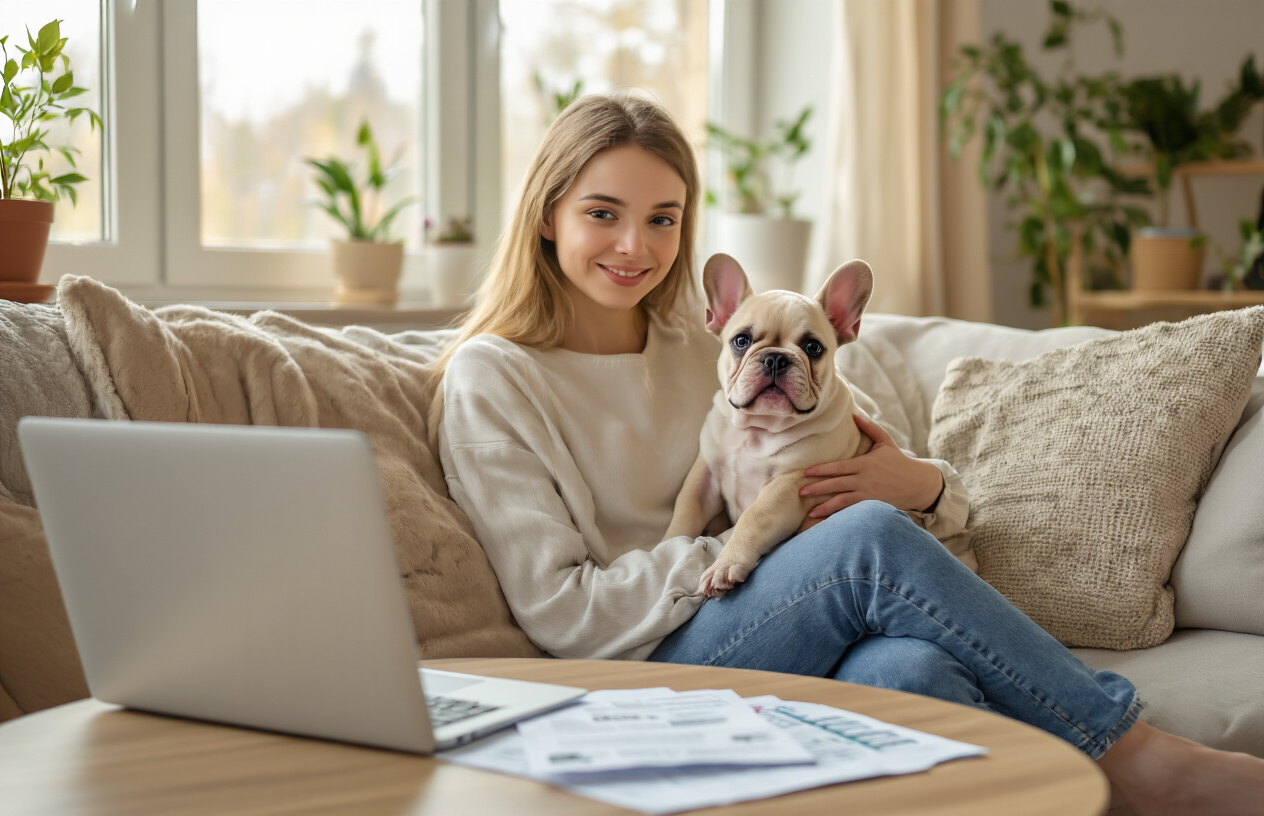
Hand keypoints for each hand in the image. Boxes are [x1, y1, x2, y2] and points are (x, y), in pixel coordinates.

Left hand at [798, 414, 943, 519]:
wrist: (919, 484)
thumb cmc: (900, 462)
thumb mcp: (885, 442)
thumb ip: (870, 428)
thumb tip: (853, 414)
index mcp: (865, 463)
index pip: (838, 467)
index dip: (821, 471)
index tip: (806, 473)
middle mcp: (865, 480)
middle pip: (836, 485)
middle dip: (817, 489)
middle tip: (800, 492)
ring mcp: (869, 496)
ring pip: (843, 502)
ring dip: (825, 507)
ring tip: (810, 512)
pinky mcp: (874, 507)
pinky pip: (853, 513)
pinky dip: (840, 517)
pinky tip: (828, 522)